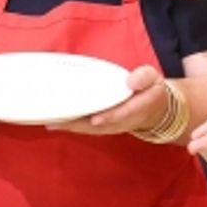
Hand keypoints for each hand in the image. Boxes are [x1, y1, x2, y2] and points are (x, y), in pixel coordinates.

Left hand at [50, 64, 164, 135]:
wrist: (154, 110)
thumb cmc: (151, 90)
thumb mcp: (153, 78)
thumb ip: (144, 77)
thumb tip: (131, 81)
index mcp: (137, 108)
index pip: (123, 114)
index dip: (109, 117)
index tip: (96, 119)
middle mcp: (122, 121)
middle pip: (99, 126)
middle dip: (79, 124)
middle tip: (59, 120)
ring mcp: (111, 126)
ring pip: (90, 129)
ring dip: (71, 126)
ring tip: (52, 121)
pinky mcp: (103, 126)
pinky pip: (86, 128)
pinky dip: (71, 126)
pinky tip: (56, 122)